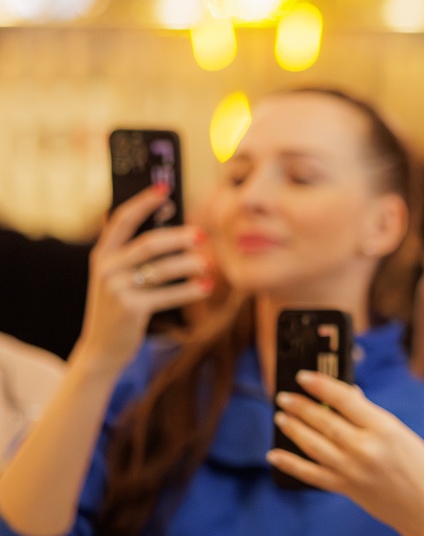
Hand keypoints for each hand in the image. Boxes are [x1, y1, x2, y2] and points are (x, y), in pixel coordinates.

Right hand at [75, 184, 210, 368]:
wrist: (102, 347)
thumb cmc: (121, 305)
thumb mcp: (118, 276)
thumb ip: (135, 252)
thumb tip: (172, 223)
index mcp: (102, 254)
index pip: (122, 220)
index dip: (143, 202)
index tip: (165, 188)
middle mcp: (106, 268)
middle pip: (147, 244)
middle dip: (177, 237)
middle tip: (202, 235)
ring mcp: (116, 289)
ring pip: (161, 269)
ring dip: (189, 264)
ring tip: (208, 263)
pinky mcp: (130, 309)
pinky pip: (167, 294)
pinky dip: (190, 290)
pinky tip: (207, 286)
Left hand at [268, 372, 423, 535]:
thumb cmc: (420, 466)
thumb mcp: (401, 434)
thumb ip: (371, 417)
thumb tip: (346, 398)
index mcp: (384, 428)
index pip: (345, 400)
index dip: (321, 386)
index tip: (304, 376)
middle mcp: (365, 448)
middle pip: (324, 422)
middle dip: (300, 407)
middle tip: (283, 396)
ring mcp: (352, 470)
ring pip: (313, 445)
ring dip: (293, 429)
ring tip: (280, 417)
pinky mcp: (346, 488)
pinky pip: (311, 474)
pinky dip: (291, 464)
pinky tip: (275, 455)